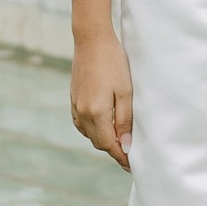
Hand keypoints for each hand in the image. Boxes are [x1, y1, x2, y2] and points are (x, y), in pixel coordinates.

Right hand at [70, 32, 133, 167]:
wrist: (91, 40)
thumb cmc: (113, 62)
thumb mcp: (125, 92)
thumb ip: (124, 120)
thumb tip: (125, 146)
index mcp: (96, 112)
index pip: (109, 145)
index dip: (121, 157)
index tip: (132, 165)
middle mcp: (82, 113)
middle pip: (98, 142)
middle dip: (113, 150)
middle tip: (130, 155)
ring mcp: (76, 106)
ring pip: (89, 134)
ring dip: (103, 140)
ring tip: (119, 142)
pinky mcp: (73, 99)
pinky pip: (81, 124)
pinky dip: (92, 130)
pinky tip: (103, 126)